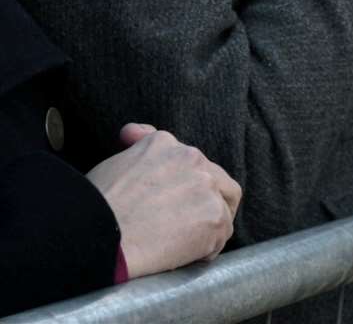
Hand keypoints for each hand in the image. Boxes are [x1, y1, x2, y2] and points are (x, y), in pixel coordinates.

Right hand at [86, 124, 240, 278]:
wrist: (94, 239)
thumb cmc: (94, 208)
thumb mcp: (113, 163)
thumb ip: (135, 149)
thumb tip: (133, 133)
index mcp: (164, 144)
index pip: (188, 159)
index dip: (184, 181)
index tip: (172, 199)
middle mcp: (191, 158)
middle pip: (215, 179)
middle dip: (205, 200)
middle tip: (186, 223)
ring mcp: (206, 187)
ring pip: (223, 206)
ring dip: (208, 224)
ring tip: (183, 242)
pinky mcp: (214, 217)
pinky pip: (221, 235)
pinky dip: (207, 248)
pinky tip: (184, 255)